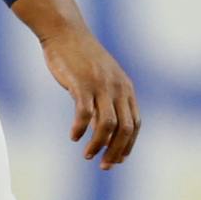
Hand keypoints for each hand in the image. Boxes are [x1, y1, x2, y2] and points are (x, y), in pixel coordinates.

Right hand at [39, 24, 139, 167]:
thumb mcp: (100, 80)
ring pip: (107, 126)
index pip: (135, 124)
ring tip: (88, 155)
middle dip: (116, 152)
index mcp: (125, 88)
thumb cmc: (81, 58)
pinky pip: (84, 114)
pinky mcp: (82, 84)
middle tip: (104, 166)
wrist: (65, 32)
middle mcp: (117, 88)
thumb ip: (105, 102)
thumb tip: (103, 130)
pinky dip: (81, 129)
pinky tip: (74, 136)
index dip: (128, 145)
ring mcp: (100, 86)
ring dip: (98, 145)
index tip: (118, 160)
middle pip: (125, 129)